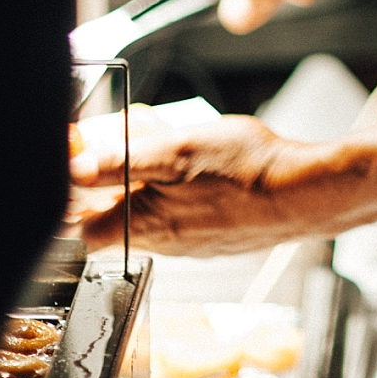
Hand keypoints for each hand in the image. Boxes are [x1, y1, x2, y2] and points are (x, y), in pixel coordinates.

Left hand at [69, 113, 305, 255]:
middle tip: (129, 137)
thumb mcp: (173, 151)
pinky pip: (183, 211)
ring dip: (149, 175)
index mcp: (144, 225)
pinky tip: (200, 162)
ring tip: (168, 141)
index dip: (73, 199)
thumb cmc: (244, 170)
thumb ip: (120, 160)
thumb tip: (73, 169)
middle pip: (117, 213)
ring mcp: (192, 240)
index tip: (78, 164)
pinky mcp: (215, 233)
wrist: (303, 191)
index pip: (82, 229)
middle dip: (116, 173)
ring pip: (151, 208)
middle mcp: (164, 241)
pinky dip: (179, 185)